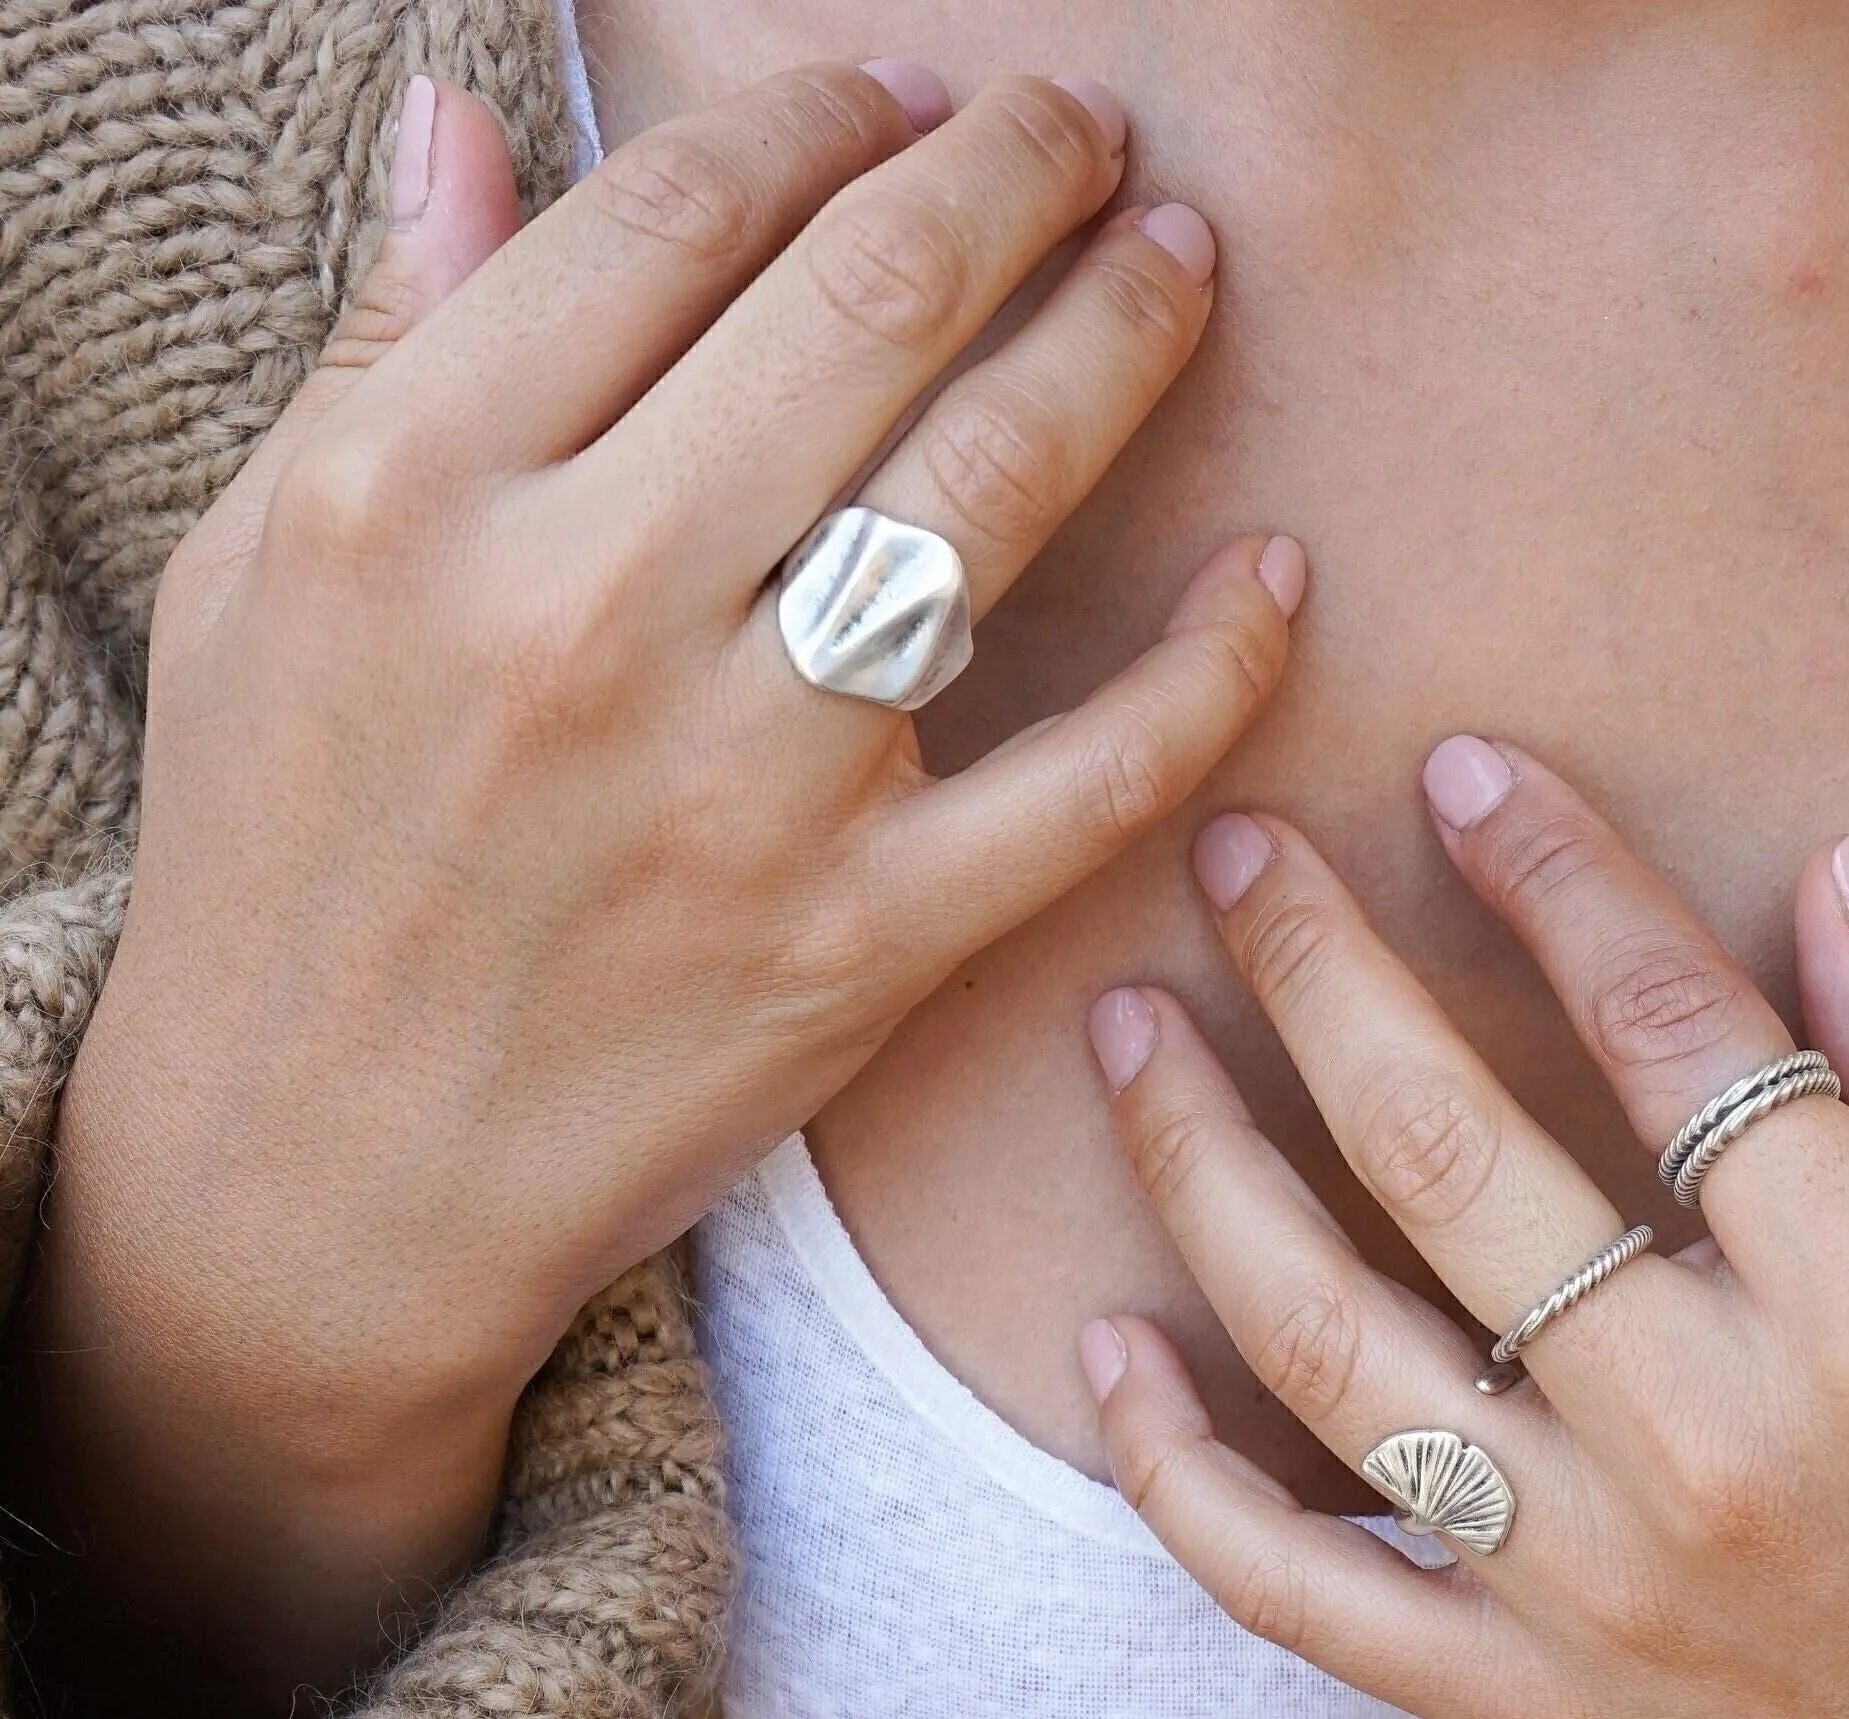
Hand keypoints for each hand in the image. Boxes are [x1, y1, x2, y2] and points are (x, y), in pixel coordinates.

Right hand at [25, 64, 1298, 1718]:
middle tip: (1086, 131)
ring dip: (1119, 337)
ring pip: (992, 493)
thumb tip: (467, 120)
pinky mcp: (864, 938)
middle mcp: (584, 610)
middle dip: (1012, 176)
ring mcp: (742, 783)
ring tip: (1179, 257)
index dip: (824, 122)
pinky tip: (1276, 572)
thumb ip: (388, 343)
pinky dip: (1210, 667)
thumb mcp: (259, 571)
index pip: (677, 220)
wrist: (316, 1169)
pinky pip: (1091, 774)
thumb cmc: (283, 851)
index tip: (902, 99)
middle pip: (869, 309)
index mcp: (417, 487)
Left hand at [1079, 741, 1848, 1718]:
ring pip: (1326, 1346)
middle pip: (1450, 1154)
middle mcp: (1716, 1446)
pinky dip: (1178, 1475)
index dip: (1554, 873)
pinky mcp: (1535, 1714)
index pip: (1672, 1030)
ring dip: (1202, 1166)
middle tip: (1234, 849)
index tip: (1461, 770)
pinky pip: (1299, 1588)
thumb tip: (1830, 882)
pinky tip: (1104, 1345)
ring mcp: (1600, 1594)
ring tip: (1129, 1033)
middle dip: (1318, 967)